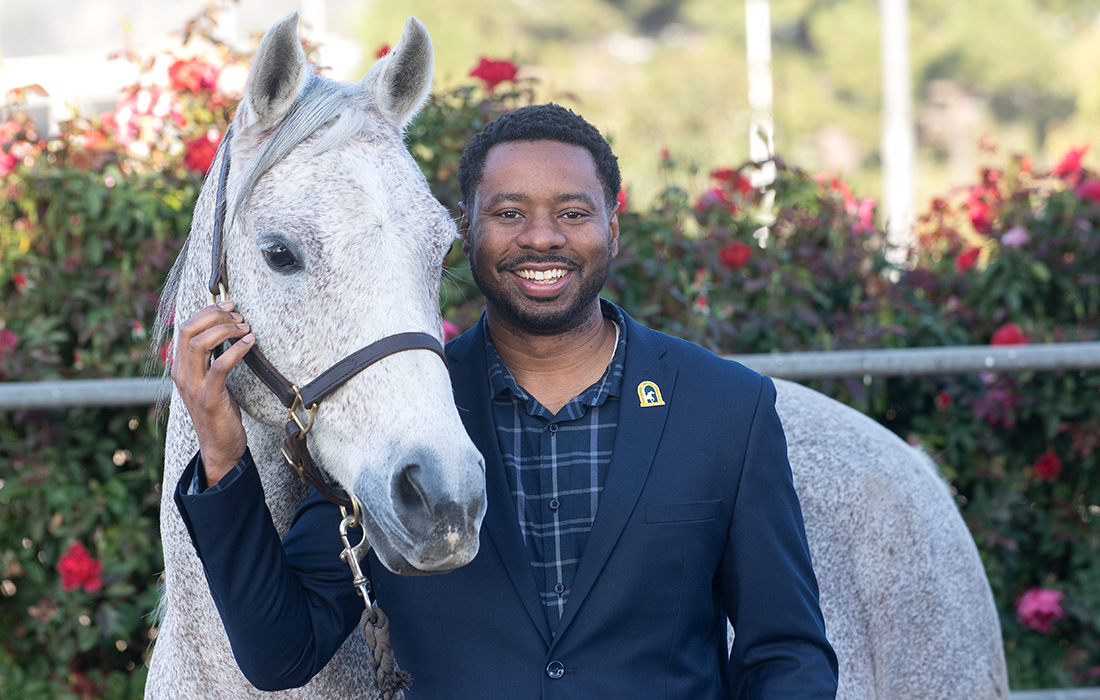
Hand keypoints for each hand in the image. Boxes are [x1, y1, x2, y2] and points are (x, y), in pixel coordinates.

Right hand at [171, 299, 253, 486]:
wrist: (220, 448)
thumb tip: (226, 330)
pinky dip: (236, 349)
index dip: (206, 311)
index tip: (228, 303)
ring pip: (199, 344)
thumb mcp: (211, 381)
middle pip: (187, 330)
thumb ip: (211, 359)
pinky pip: (220, 366)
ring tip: (245, 328)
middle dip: (214, 315)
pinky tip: (250, 342)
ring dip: (225, 329)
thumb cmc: (220, 412)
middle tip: (238, 314)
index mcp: (180, 368)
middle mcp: (182, 375)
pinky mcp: (210, 398)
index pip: (183, 327)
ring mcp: (194, 387)